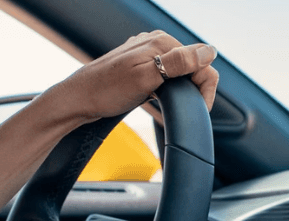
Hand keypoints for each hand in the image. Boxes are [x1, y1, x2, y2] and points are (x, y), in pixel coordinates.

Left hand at [54, 31, 218, 121]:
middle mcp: (157, 42)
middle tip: (179, 109)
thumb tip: (209, 51)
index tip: (198, 109)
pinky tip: (160, 98)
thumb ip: (179, 63)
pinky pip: (168, 73)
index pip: (202, 61)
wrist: (79, 99)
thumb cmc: (107, 91)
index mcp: (162, 42)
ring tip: (168, 105)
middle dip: (194, 89)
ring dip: (182, 90)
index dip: (205, 89)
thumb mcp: (147, 78)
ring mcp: (149, 52)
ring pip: (182, 71)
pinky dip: (171, 88)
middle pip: (194, 65)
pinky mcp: (143, 63)